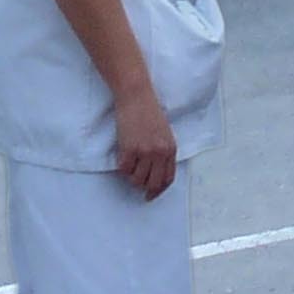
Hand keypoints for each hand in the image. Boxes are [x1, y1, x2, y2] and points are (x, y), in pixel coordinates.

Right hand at [112, 83, 176, 200]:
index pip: (168, 178)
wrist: (137, 98)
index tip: (150, 195)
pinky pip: (123, 169)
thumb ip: (162, 151)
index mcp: (171, 149)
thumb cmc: (149, 113)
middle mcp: (160, 153)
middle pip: (152, 183)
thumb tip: (154, 171)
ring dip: (131, 176)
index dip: (158, 190)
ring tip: (129, 164)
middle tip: (135, 184)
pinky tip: (122, 156)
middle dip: (143, 188)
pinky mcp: (129, 149)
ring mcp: (145, 152)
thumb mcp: (163, 134)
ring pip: (136, 179)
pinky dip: (121, 167)